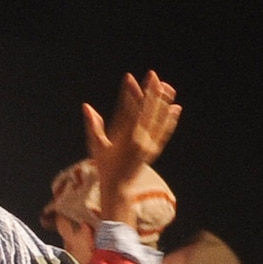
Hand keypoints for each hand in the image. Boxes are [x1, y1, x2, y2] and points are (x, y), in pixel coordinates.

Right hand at [84, 71, 179, 216]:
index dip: (129, 92)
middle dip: (151, 92)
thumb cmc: (104, 166)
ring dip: (164, 103)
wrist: (118, 187)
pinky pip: (165, 132)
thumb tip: (86, 106)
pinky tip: (175, 108)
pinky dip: (170, 120)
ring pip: (159, 120)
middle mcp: (139, 140)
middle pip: (148, 112)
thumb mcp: (95, 145)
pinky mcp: (154, 149)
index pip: (128, 109)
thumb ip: (93, 125)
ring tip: (168, 87)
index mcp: (123, 138)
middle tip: (154, 75)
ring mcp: (149, 145)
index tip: (129, 77)